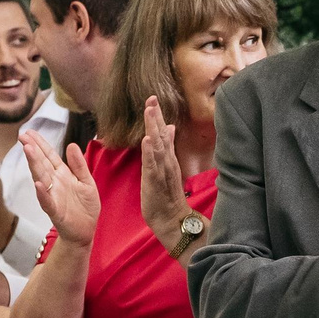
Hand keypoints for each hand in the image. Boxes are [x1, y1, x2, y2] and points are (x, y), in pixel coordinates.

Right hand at [24, 132, 100, 248]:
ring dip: (34, 165)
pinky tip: (38, 184)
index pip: (49, 156)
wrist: (85, 232)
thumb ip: (79, 165)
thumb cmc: (85, 207)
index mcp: (62, 175)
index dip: (40, 144)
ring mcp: (53, 197)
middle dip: (33, 150)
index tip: (29, 132)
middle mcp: (55, 184)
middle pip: (42, 164)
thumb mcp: (87, 182)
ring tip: (28, 150)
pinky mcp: (56, 212)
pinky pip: (47, 202)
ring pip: (42, 178)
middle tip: (23, 136)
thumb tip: (71, 144)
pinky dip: (42, 194)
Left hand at [137, 96, 197, 259]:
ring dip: (153, 129)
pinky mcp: (155, 181)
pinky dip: (150, 152)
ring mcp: (162, 171)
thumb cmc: (166, 194)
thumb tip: (169, 126)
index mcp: (168, 158)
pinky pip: (153, 165)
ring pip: (158, 146)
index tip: (152, 99)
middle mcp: (167, 161)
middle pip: (161, 135)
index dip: (157, 116)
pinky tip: (147, 140)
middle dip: (156, 116)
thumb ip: (167, 146)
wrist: (171, 219)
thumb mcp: (166, 167)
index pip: (162, 133)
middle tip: (151, 98)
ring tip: (149, 112)